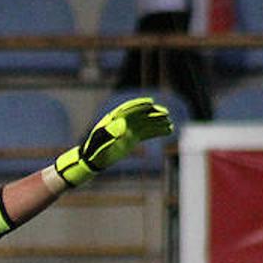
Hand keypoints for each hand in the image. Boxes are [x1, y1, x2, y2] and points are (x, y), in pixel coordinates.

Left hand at [54, 97, 172, 186]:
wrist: (92, 160)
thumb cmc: (94, 150)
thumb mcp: (101, 142)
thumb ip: (111, 134)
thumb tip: (124, 126)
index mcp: (113, 119)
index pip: (128, 109)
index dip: (139, 105)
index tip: (151, 103)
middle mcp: (123, 122)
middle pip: (140, 115)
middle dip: (153, 114)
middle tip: (166, 114)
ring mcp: (129, 129)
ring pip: (146, 123)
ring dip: (158, 123)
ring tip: (170, 125)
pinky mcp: (133, 138)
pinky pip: (147, 133)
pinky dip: (157, 132)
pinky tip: (167, 131)